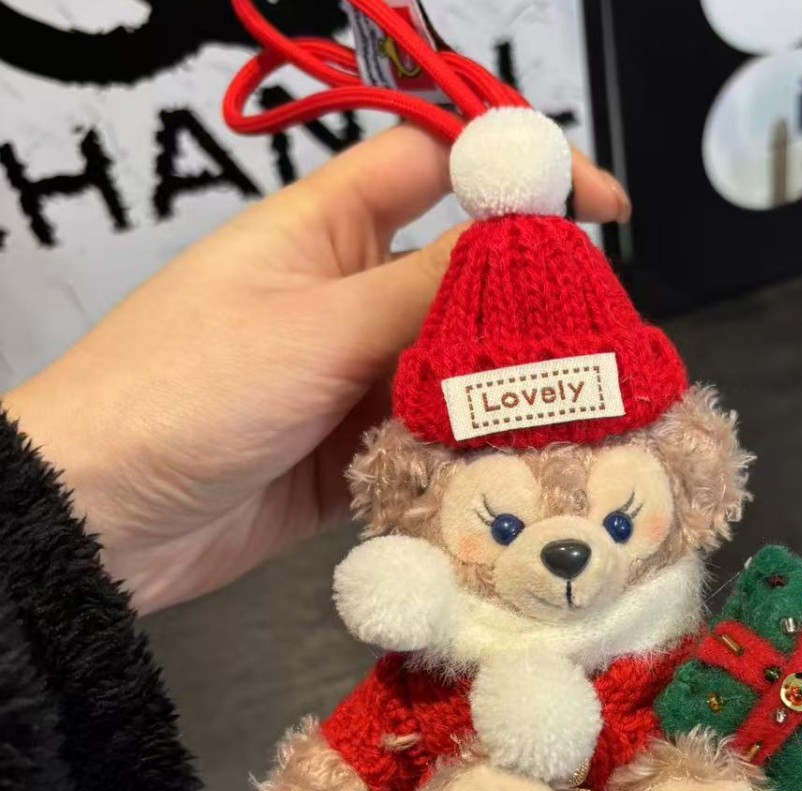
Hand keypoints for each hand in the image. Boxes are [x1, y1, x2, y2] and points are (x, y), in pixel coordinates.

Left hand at [2, 127, 629, 612]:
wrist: (105, 518)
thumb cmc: (182, 393)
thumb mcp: (314, 329)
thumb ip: (424, 293)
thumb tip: (519, 250)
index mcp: (325, 230)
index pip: (435, 164)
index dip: (516, 167)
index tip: (597, 204)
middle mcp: (348, 295)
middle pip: (462, 274)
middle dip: (530, 299)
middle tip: (599, 332)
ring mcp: (353, 377)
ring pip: (455, 364)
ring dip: (506, 387)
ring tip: (578, 409)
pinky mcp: (355, 451)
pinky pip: (431, 437)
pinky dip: (470, 449)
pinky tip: (516, 463)